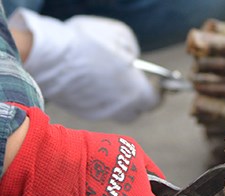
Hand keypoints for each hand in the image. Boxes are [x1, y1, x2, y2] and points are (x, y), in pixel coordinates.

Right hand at [8, 9, 158, 121]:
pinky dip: (97, 98)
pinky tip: (89, 81)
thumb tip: (131, 59)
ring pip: (115, 110)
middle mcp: (120, 109)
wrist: (48, 58)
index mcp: (136, 93)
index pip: (154, 100)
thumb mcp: (120, 36)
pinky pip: (96, 107)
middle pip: (135, 110)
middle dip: (137, 98)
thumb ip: (132, 50)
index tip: (154, 81)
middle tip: (131, 82)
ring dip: (116, 99)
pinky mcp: (81, 112)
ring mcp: (100, 113)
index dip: (156, 90)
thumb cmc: (87, 44)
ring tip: (108, 80)